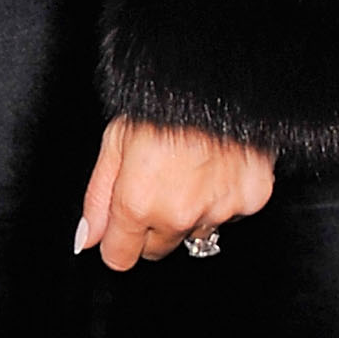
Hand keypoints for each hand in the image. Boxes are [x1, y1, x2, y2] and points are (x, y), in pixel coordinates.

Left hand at [77, 118, 274, 271]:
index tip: (119, 230)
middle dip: (152, 227)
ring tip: (188, 169)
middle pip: (158, 249)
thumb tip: (86, 238)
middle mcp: (179, 216)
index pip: (121, 258)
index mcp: (138, 203)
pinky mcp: (251, 200)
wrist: (217, 78)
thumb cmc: (161, 102)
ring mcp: (219, 211)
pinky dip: (222, 196)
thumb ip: (98, 198)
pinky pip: (231, 213)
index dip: (117, 243)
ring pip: (196, 232)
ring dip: (189, 212)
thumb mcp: (114, 141)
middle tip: (155, 185)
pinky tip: (216, 165)